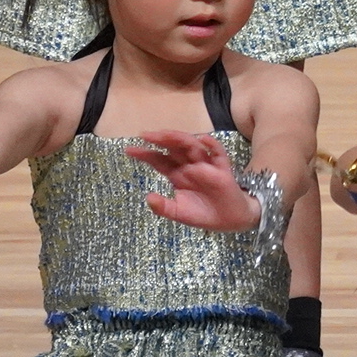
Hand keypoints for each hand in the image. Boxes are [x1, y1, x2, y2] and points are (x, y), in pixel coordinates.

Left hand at [129, 130, 270, 231]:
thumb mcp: (179, 213)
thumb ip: (163, 207)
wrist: (228, 221)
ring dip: (179, 139)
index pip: (159, 160)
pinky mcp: (222, 169)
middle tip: (144, 135)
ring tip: (165, 135)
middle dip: (160, 140)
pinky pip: (218, 153)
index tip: (129, 150)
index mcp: (177, 175)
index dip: (145, 154)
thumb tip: (148, 197)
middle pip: (174, 148)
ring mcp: (206, 165)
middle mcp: (190, 166)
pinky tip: (202, 140)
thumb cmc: (203, 213)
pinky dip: (211, 145)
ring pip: (192, 146)